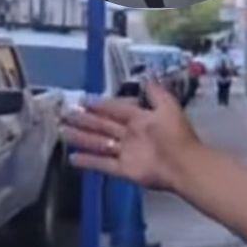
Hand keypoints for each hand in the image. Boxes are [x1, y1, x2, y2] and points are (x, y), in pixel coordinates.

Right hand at [62, 79, 202, 191]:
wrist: (183, 164)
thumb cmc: (175, 134)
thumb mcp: (168, 107)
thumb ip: (156, 92)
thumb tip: (145, 77)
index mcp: (141, 118)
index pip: (116, 108)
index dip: (100, 104)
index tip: (82, 99)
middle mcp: (131, 134)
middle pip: (103, 125)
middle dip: (85, 119)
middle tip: (65, 114)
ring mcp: (126, 152)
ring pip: (99, 143)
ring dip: (82, 137)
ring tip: (63, 131)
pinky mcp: (124, 169)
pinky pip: (102, 164)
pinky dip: (88, 161)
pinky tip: (72, 157)